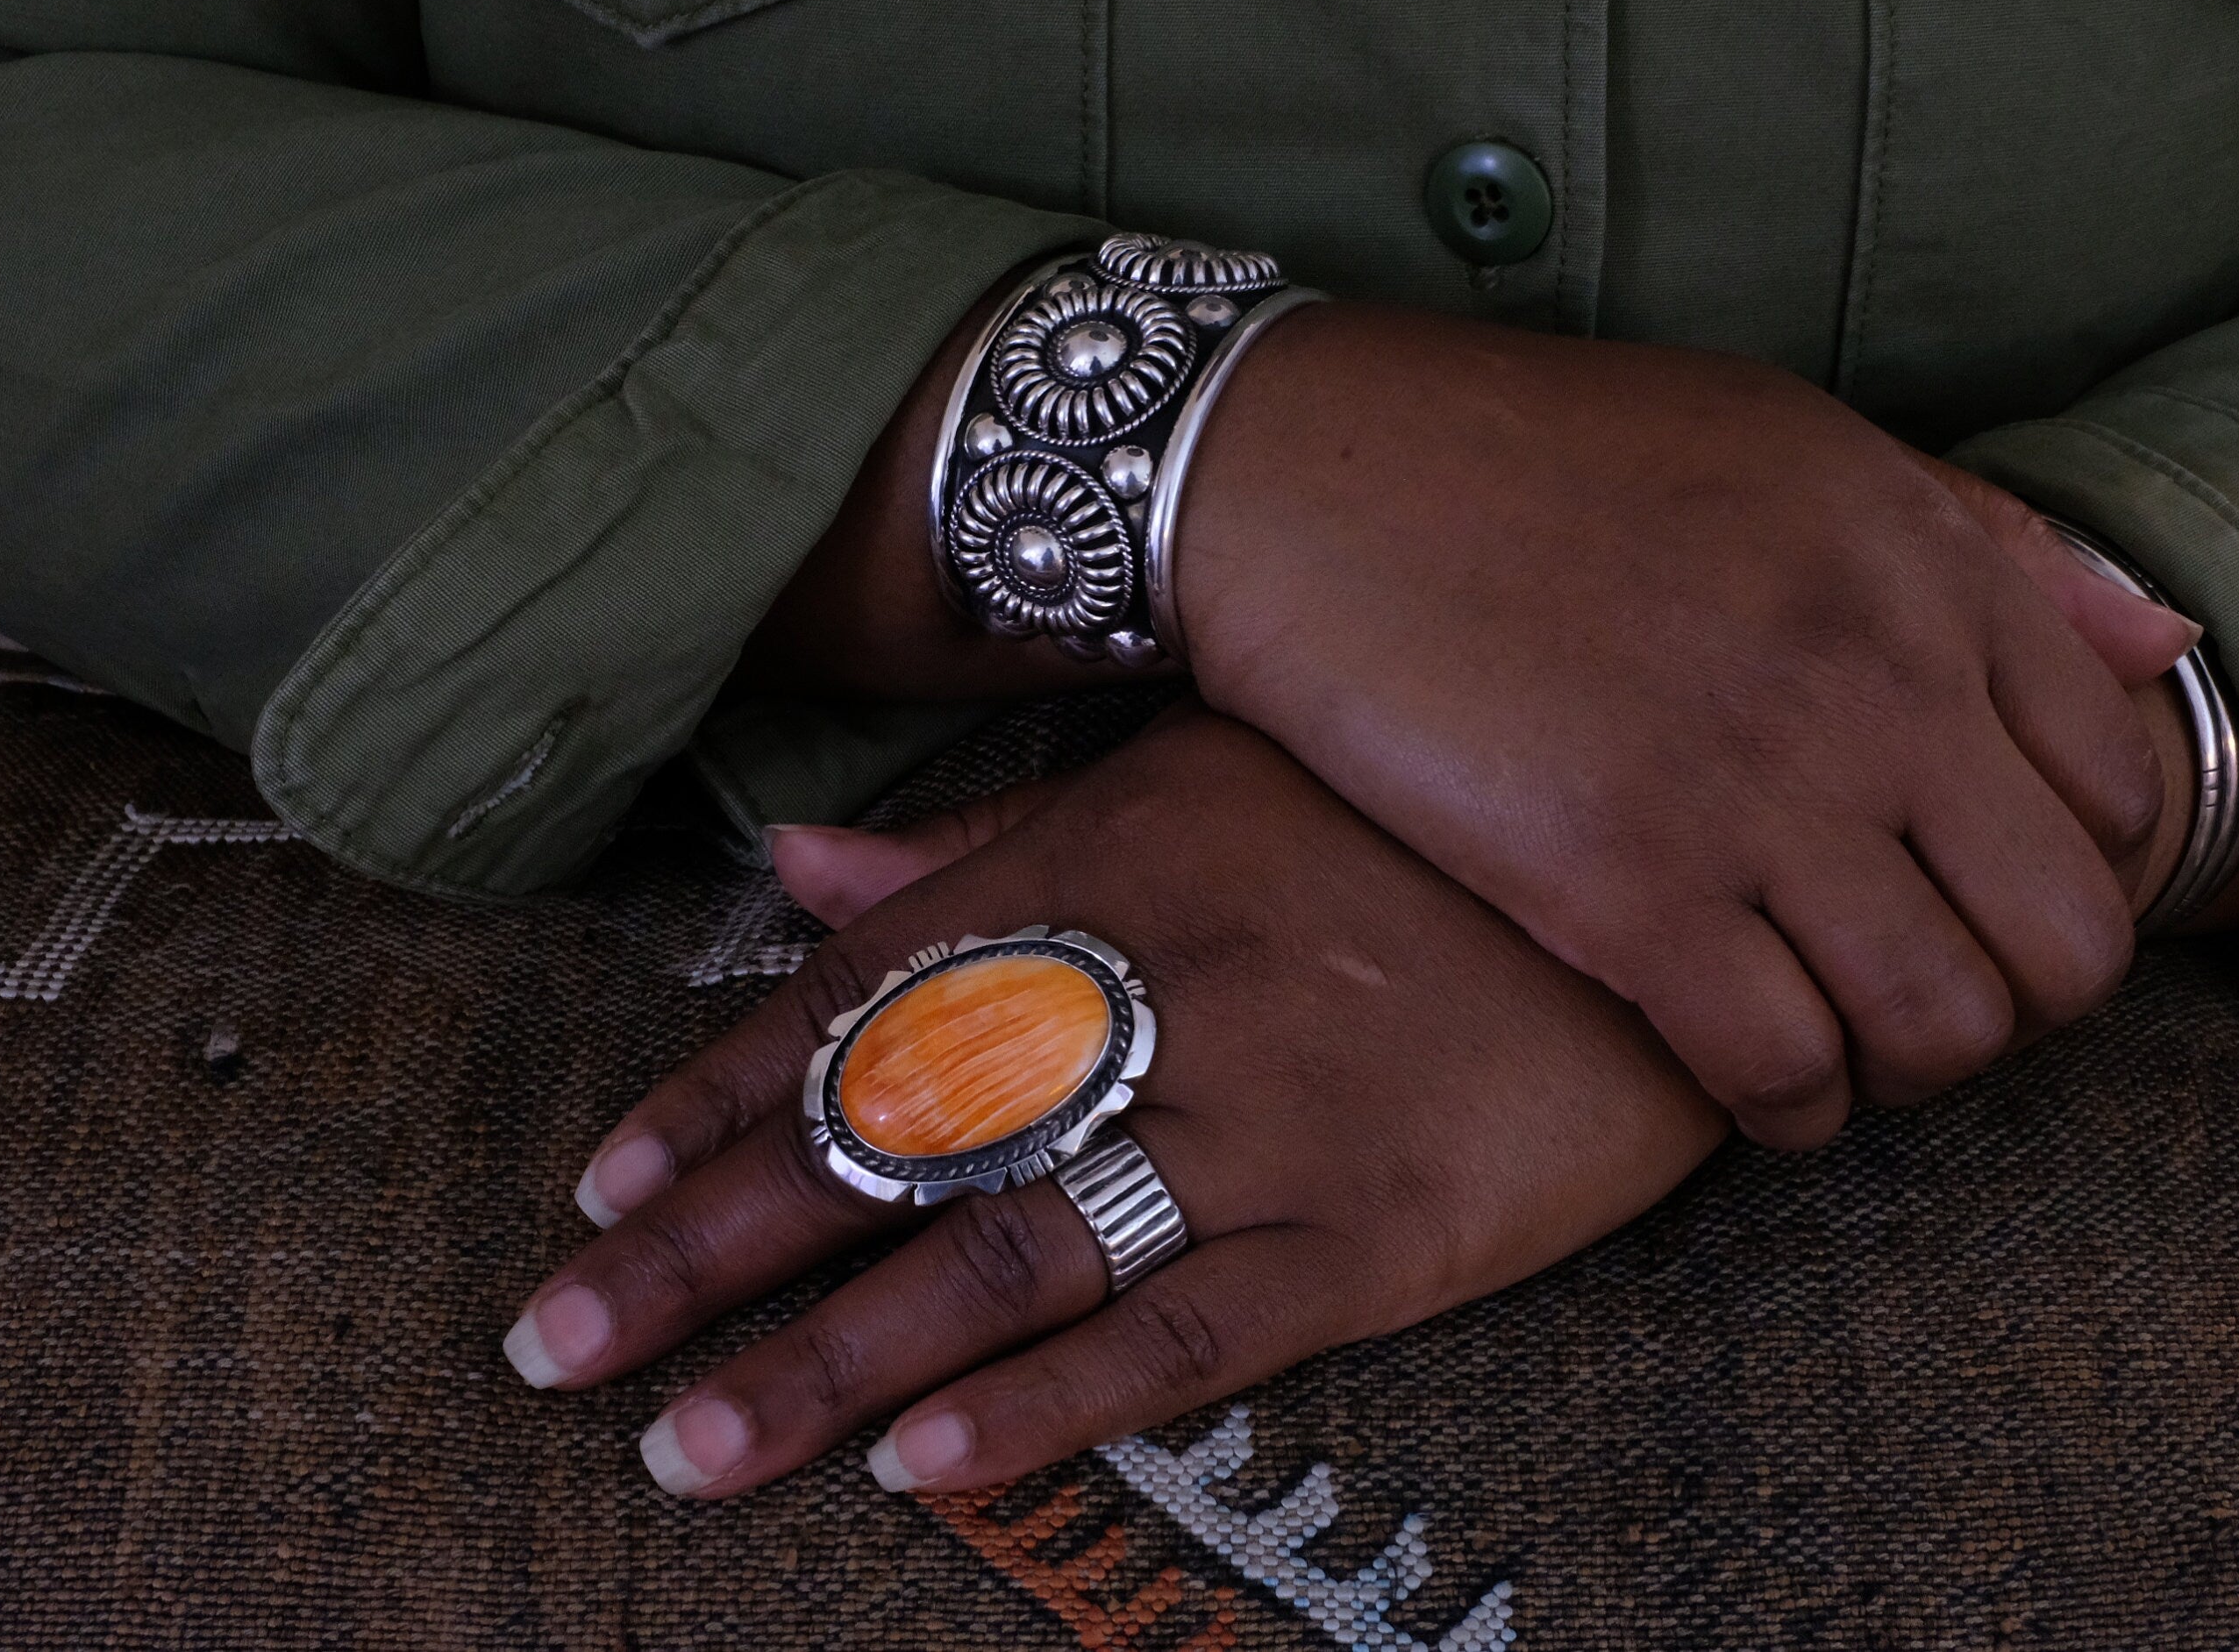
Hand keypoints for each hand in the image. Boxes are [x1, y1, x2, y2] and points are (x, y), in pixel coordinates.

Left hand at [507, 709, 1723, 1497]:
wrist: (1679, 878)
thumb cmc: (1414, 816)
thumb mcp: (1199, 773)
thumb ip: (991, 840)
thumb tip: (793, 872)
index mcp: (1103, 865)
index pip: (862, 997)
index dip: (715, 1099)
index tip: (599, 1193)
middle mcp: (1161, 991)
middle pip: (894, 1137)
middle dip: (711, 1250)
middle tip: (559, 1348)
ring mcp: (1270, 1118)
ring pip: (1009, 1249)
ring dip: (838, 1359)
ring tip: (692, 1448)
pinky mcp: (1381, 1231)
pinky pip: (1189, 1327)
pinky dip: (1054, 1399)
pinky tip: (929, 1464)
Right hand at [1175, 304, 2200, 1149]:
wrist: (1312, 470)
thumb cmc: (1542, 454)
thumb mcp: (1792, 444)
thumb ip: (1981, 543)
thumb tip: (2161, 644)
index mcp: (1927, 569)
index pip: (2120, 795)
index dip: (2072, 882)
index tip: (1982, 902)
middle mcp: (1877, 681)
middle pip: (2068, 943)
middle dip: (2018, 1008)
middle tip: (1927, 1001)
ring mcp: (1754, 787)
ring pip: (1942, 1028)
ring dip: (1907, 1074)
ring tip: (1841, 1052)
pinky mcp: (1621, 881)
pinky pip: (1781, 1066)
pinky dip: (1790, 1109)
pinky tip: (1754, 1084)